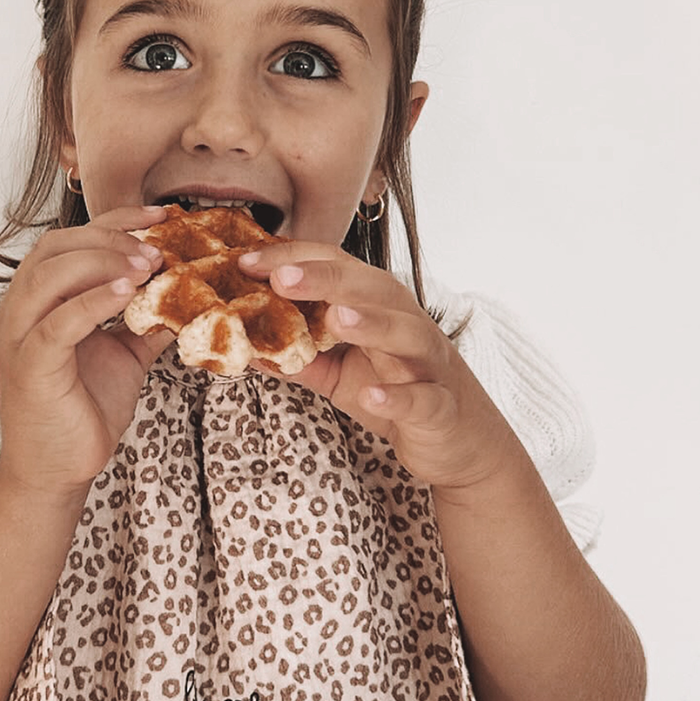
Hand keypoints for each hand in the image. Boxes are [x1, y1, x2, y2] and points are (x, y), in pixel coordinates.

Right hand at [0, 205, 171, 503]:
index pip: (68, 241)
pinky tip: (128, 293)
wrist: (56, 470)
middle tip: (158, 246)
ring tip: (148, 265)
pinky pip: (58, 322)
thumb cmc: (82, 410)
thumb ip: (144, 319)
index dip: (115, 221)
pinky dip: (93, 301)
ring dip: (103, 261)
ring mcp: (18, 336)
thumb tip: (186, 291)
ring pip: (51, 275)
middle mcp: (18, 310)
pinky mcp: (30, 365)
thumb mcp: (123, 354)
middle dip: (110, 237)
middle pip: (56, 247)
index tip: (162, 217)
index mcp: (36, 300)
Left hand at [239, 242, 524, 499]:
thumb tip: (242, 343)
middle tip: (280, 276)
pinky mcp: (440, 407)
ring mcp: (427, 364)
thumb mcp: (335, 371)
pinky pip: (422, 399)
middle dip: (324, 279)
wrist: (457, 440)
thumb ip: (295, 354)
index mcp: (376, 305)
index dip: (292, 260)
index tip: (245, 261)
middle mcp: (405, 323)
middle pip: (369, 289)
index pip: (336, 266)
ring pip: (405, 333)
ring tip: (334, 319)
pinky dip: (398, 397)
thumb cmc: (396, 389)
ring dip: (370, 324)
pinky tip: (371, 396)